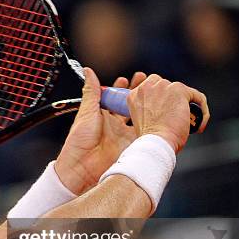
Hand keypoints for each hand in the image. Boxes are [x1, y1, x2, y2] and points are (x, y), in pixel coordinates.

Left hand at [55, 67, 144, 194]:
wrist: (81, 168)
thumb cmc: (79, 141)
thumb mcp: (86, 112)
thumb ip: (91, 92)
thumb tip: (88, 71)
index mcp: (101, 116)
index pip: (114, 99)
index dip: (121, 89)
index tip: (128, 78)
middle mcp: (113, 125)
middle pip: (129, 107)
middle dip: (138, 94)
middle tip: (147, 82)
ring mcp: (123, 136)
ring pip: (139, 118)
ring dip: (147, 106)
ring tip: (155, 93)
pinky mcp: (131, 146)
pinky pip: (143, 134)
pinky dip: (151, 124)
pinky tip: (158, 113)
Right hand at [127, 74, 208, 152]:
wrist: (156, 143)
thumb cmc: (150, 140)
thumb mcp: (142, 121)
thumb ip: (149, 109)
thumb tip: (165, 109)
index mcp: (134, 95)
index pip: (152, 87)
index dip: (161, 99)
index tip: (166, 113)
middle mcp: (146, 87)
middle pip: (167, 86)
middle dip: (173, 100)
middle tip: (176, 118)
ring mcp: (163, 87)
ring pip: (183, 91)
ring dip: (187, 106)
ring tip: (188, 124)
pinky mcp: (179, 90)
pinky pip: (198, 97)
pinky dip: (202, 112)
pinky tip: (199, 126)